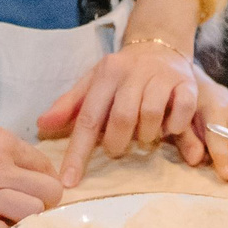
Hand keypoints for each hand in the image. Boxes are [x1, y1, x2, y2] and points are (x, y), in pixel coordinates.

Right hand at [0, 69, 62, 227]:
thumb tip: (12, 162)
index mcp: (0, 141)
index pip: (44, 167)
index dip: (43, 182)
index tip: (32, 191)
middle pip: (48, 193)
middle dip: (44, 204)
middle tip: (26, 210)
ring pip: (29, 215)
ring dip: (24, 223)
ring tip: (9, 224)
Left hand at [36, 41, 200, 186]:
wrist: (158, 46)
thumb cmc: (121, 74)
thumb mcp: (92, 83)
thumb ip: (69, 105)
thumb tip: (42, 125)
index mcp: (106, 73)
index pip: (88, 118)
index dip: (77, 153)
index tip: (69, 181)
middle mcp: (132, 72)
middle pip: (121, 118)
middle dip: (117, 143)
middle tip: (118, 148)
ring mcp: (160, 76)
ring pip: (150, 115)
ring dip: (146, 135)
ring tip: (144, 135)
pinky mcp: (186, 83)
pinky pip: (181, 110)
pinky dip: (174, 126)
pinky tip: (168, 127)